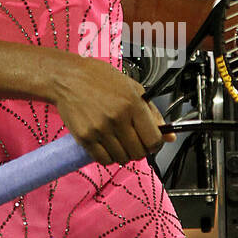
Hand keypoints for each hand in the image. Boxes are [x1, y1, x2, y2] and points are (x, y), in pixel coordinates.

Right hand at [52, 55, 175, 166]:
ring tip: (118, 141)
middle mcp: (117, 118)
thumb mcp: (132, 87)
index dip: (156, 145)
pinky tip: (107, 145)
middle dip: (140, 150)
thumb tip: (170, 135)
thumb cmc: (98, 79)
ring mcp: (100, 129)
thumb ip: (152, 112)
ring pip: (122, 158)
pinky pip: (103, 160)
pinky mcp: (85, 137)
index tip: (152, 142)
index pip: (154, 139)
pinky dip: (108, 157)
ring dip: (123, 154)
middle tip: (134, 141)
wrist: (67, 78)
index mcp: (132, 104)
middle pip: (138, 153)